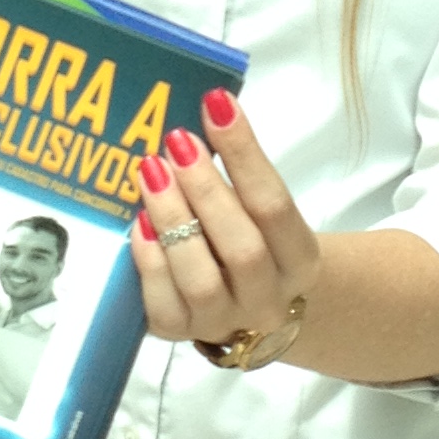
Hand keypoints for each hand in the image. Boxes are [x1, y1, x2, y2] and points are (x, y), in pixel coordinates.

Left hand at [131, 91, 319, 352]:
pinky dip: (149, 260)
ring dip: (173, 219)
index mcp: (300, 260)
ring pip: (201, 278)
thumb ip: (240, 176)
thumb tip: (204, 112)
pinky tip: (139, 222)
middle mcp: (268, 298)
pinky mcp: (180, 333)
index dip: (244, 153)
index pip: (275, 204)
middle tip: (177, 140)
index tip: (216, 104)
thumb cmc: (255, 243)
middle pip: (241, 246)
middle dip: (206, 189)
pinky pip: (163, 303)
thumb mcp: (263, 213)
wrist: (254, 311)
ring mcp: (224, 322)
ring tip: (151, 172)